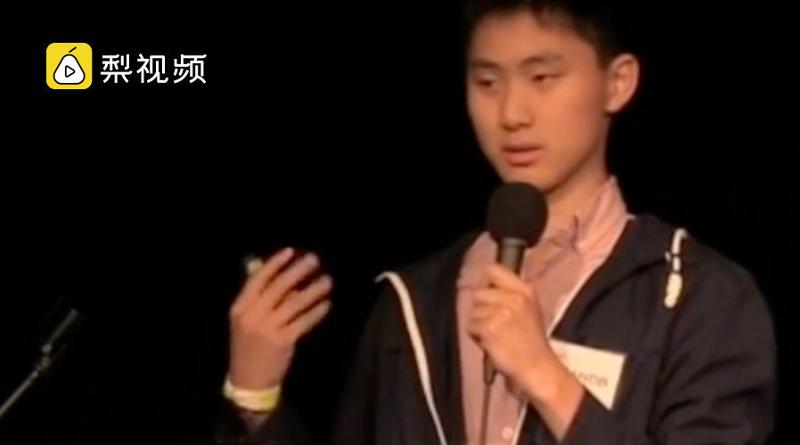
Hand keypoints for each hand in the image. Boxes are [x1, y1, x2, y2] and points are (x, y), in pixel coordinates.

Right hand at [227, 248, 332, 389]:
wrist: (248, 380)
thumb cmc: (248, 346)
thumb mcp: (245, 320)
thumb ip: (258, 298)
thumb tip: (276, 272)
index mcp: (240, 307)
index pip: (258, 279)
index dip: (275, 264)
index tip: (291, 251)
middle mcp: (252, 315)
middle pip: (278, 287)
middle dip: (298, 270)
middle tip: (315, 259)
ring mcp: (267, 329)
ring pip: (294, 303)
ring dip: (313, 289)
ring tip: (327, 280)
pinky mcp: (283, 341)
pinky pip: (303, 321)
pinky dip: (316, 312)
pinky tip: (326, 304)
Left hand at [468, 263, 583, 439]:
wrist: (537, 367)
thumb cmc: (532, 342)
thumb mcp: (530, 309)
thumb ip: (510, 295)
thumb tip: (486, 284)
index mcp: (525, 290)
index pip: (493, 271)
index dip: (486, 284)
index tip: (488, 296)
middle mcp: (513, 297)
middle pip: (479, 293)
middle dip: (482, 309)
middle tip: (495, 325)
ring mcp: (501, 312)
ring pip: (473, 311)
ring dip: (479, 324)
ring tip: (495, 336)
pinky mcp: (490, 327)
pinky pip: (470, 326)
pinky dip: (476, 337)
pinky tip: (491, 343)